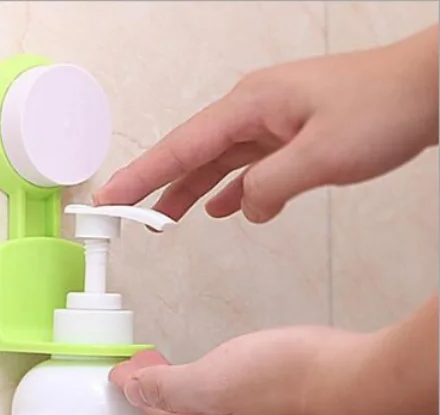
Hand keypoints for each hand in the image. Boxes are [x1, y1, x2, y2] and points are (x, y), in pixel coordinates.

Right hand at [95, 25, 438, 223]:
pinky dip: (232, 191)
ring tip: (162, 221)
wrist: (430, 90)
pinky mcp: (291, 139)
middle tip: (122, 213)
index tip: (109, 197)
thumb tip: (241, 207)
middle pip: (190, 155)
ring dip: (189, 193)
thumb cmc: (384, 106)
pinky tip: (223, 209)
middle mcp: (254, 112)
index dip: (140, 176)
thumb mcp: (321, 155)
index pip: (180, 147)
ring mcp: (272, 125)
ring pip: (216, 164)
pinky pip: (247, 169)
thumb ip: (270, 186)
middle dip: (154, 186)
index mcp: (250, 106)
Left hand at [110, 327, 378, 414]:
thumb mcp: (215, 378)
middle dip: (164, 396)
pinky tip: (243, 385)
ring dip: (199, 398)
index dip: (137, 388)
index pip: (157, 414)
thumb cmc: (297, 380)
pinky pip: (250, 414)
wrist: (365, 388)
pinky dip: (233, 398)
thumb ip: (170, 387)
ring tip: (191, 375)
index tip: (128, 369)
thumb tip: (133, 390)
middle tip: (152, 370)